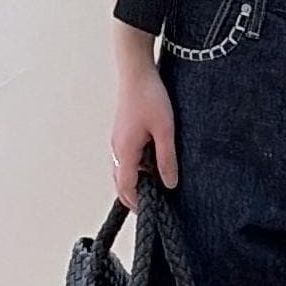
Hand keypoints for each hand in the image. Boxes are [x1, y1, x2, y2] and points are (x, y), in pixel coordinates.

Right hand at [111, 67, 178, 207]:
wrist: (137, 72)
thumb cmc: (151, 97)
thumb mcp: (165, 130)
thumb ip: (166, 159)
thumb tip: (169, 184)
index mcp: (125, 151)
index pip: (126, 187)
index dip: (136, 202)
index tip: (149, 212)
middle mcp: (117, 148)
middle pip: (120, 181)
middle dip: (133, 195)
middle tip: (152, 205)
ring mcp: (118, 140)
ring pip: (122, 170)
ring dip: (135, 181)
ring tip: (154, 187)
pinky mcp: (122, 132)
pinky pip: (125, 158)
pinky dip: (135, 168)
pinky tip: (151, 164)